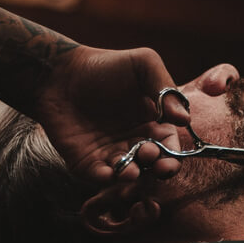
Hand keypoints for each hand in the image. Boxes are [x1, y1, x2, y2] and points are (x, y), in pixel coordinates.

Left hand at [35, 45, 189, 184]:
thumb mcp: (143, 64)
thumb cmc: (104, 66)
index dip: (172, 157)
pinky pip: (100, 176)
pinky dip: (105, 178)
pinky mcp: (88, 162)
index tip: (168, 157)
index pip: (169, 148)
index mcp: (153, 125)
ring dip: (131, 175)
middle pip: (152, 165)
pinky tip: (107, 172)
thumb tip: (184, 120)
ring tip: (129, 169)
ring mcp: (111, 154)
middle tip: (147, 155)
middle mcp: (135, 143)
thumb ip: (166, 89)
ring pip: (128, 174)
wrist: (59, 72)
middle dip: (155, 167)